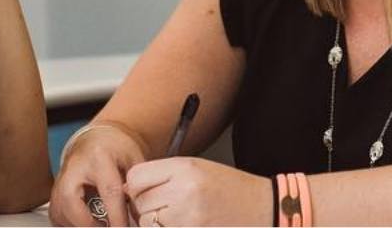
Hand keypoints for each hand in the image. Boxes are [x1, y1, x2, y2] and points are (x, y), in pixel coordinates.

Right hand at [52, 122, 149, 226]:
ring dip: (78, 225)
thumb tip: (140, 218)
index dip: (117, 215)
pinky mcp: (54, 192)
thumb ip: (137, 188)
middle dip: (88, 224)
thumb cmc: (117, 150)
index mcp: (99, 157)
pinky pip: (56, 215)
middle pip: (71, 202)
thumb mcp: (134, 161)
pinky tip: (87, 224)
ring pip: (60, 211)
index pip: (109, 191)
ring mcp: (61, 180)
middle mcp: (74, 168)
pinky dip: (71, 224)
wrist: (96, 140)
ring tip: (101, 225)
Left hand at [124, 157, 270, 226]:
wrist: (263, 207)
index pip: (135, 178)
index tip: (146, 192)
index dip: (137, 187)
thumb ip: (163, 176)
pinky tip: (186, 223)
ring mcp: (188, 218)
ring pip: (147, 224)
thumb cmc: (230, 188)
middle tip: (168, 207)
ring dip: (156, 224)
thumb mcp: (197, 169)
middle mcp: (184, 192)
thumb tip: (128, 189)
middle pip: (140, 203)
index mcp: (184, 169)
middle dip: (147, 208)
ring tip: (179, 218)